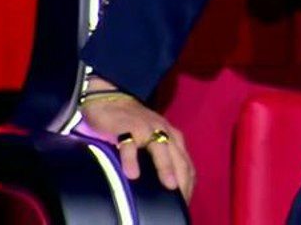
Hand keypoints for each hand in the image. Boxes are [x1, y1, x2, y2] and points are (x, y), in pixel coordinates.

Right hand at [79, 76, 194, 201]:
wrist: (112, 99)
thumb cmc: (134, 124)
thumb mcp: (154, 139)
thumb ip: (163, 157)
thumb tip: (168, 186)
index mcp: (173, 136)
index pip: (186, 163)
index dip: (188, 183)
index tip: (185, 202)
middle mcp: (164, 131)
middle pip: (178, 157)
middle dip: (183, 178)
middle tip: (182, 200)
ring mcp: (146, 128)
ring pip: (160, 149)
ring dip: (165, 167)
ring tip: (169, 187)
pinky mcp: (126, 127)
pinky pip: (129, 145)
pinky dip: (132, 160)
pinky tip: (132, 174)